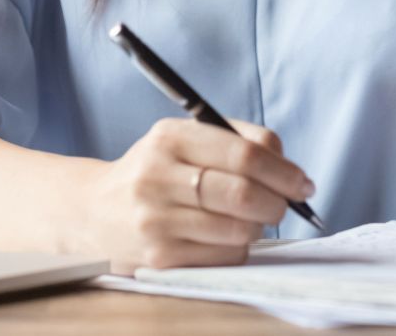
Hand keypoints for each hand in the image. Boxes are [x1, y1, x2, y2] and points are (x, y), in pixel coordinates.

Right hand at [82, 118, 315, 273]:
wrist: (93, 213)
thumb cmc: (154, 173)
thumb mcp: (182, 140)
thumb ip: (235, 141)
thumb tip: (287, 165)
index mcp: (169, 138)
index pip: (243, 154)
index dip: (283, 171)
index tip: (302, 182)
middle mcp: (158, 176)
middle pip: (245, 193)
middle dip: (278, 202)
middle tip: (284, 204)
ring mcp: (156, 220)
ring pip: (239, 229)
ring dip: (257, 226)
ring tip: (247, 218)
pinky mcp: (159, 258)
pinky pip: (224, 256)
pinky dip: (236, 247)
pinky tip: (222, 236)